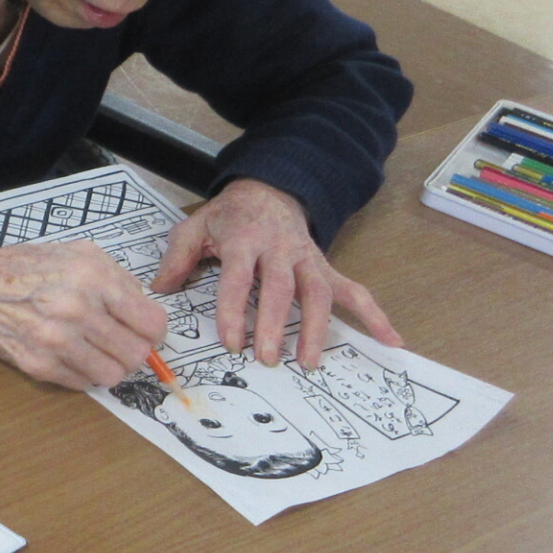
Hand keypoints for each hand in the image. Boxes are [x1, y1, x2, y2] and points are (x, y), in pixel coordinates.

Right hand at [0, 239, 171, 388]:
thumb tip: (144, 311)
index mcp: (94, 279)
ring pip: (113, 376)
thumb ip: (118, 278)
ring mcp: (57, 342)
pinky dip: (82, 374)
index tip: (146, 331)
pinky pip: (82, 384)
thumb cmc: (28, 268)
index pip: (151, 324)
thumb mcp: (80, 253)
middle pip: (136, 354)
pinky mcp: (39, 365)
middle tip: (120, 343)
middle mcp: (78, 311)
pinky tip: (70, 356)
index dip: (154, 331)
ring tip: (96, 352)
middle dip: (134, 351)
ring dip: (109, 366)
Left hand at [150, 178, 400, 368]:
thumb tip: (159, 291)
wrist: (269, 189)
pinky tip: (392, 341)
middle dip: (274, 325)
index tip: (231, 341)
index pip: (238, 277)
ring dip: (316, 329)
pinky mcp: (325, 267)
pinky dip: (375, 315)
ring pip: (318, 292)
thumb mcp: (195, 227)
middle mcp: (280, 249)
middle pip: (281, 288)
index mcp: (244, 239)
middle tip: (266, 359)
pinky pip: (354, 290)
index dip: (234, 310)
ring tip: (308, 362)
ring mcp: (307, 258)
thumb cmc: (228, 217)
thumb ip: (177, 258)